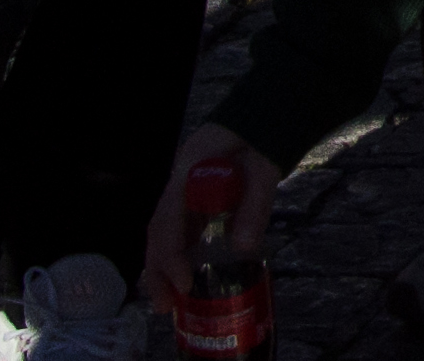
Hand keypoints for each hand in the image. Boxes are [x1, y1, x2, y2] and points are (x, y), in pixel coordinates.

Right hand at [139, 125, 277, 310]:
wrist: (262, 118)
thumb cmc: (263, 139)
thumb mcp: (265, 169)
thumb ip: (255, 205)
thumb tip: (244, 249)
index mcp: (190, 170)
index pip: (169, 219)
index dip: (171, 256)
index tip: (183, 284)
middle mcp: (179, 180)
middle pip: (158, 229)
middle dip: (158, 269)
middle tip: (164, 306)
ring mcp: (183, 188)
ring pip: (164, 231)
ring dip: (164, 266)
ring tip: (168, 301)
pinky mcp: (193, 196)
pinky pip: (178, 228)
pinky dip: (177, 254)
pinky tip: (183, 277)